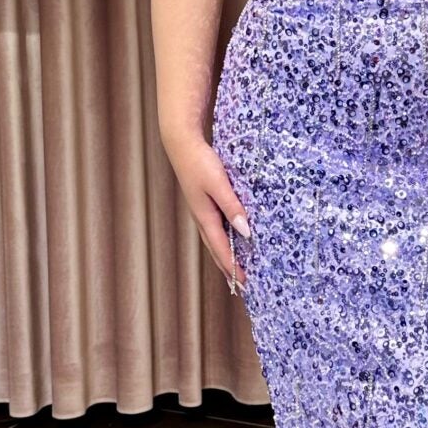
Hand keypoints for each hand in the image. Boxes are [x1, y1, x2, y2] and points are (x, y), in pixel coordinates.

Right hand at [164, 129, 249, 290]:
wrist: (182, 143)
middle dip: (228, 268)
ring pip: (215, 239)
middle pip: (216, 249)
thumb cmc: (200, 162)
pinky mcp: (203, 202)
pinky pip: (215, 227)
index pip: (222, 248)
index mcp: (205, 217)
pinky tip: (231, 238)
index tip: (244, 283)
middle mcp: (202, 217)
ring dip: (225, 256)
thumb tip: (245, 232)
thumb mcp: (219, 184)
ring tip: (236, 268)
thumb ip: (232, 207)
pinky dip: (223, 239)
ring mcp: (201, 210)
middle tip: (240, 284)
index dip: (233, 266)